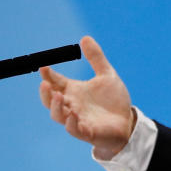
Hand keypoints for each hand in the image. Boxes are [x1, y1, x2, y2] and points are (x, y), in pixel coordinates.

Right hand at [39, 36, 134, 159]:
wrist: (128, 121)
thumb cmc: (114, 100)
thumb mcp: (107, 75)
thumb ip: (96, 58)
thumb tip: (85, 37)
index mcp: (73, 91)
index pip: (55, 82)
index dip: (47, 75)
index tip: (43, 66)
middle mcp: (71, 105)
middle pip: (50, 100)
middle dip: (45, 93)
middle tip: (44, 84)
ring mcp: (77, 119)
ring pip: (58, 116)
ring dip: (56, 107)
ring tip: (58, 96)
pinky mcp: (87, 132)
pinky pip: (74, 130)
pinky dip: (71, 123)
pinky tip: (72, 115)